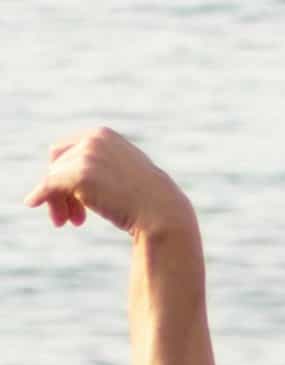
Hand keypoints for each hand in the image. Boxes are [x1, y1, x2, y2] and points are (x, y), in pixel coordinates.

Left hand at [23, 128, 192, 236]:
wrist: (164, 214)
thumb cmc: (152, 201)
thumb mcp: (127, 175)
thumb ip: (104, 167)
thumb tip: (80, 179)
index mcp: (104, 135)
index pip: (68, 150)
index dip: (65, 173)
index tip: (75, 199)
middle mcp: (93, 139)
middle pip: (58, 162)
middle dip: (60, 188)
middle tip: (70, 217)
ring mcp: (86, 155)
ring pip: (54, 176)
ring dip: (58, 201)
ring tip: (67, 222)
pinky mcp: (79, 174)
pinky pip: (49, 185)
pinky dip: (40, 195)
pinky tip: (33, 203)